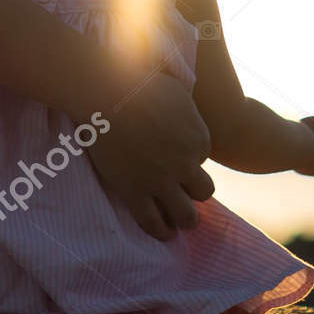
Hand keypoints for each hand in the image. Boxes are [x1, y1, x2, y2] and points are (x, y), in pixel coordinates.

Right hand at [87, 73, 215, 240]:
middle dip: (195, 191)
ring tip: (180, 221)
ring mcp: (161, 182)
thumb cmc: (137, 81)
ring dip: (185, 219)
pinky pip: (153, 222)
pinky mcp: (135, 193)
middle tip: (185, 193)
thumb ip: (184, 100)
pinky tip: (162, 232)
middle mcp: (186, 164)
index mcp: (199, 138)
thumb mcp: (175, 86)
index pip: (203, 157)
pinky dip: (160, 231)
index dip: (190, 156)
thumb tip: (191, 85)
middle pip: (204, 191)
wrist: (108, 93)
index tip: (176, 152)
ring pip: (187, 216)